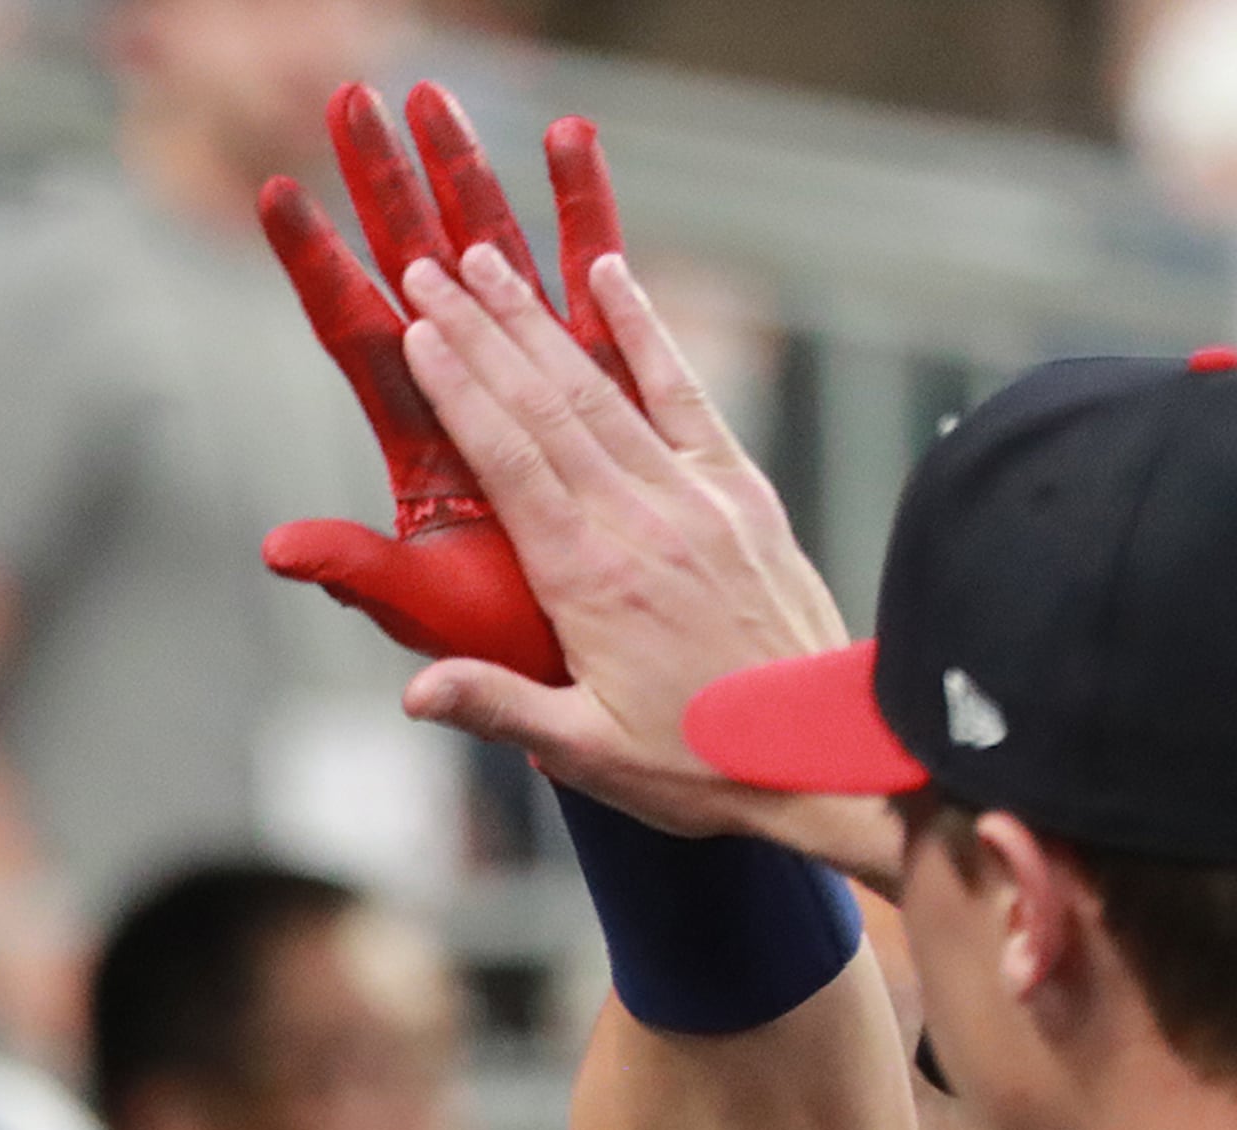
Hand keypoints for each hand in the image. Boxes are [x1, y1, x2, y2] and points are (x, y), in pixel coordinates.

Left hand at [260, 82, 636, 682]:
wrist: (603, 672)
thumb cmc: (507, 646)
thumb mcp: (425, 610)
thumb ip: (359, 575)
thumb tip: (278, 550)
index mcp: (416, 443)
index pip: (352, 333)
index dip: (318, 265)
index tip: (277, 194)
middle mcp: (466, 399)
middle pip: (414, 267)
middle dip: (385, 184)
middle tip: (354, 96)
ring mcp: (534, 381)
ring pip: (497, 252)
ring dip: (472, 176)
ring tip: (445, 97)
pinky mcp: (603, 380)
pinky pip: (591, 278)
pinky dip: (582, 210)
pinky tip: (572, 139)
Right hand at [390, 227, 903, 884]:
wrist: (824, 751)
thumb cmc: (697, 761)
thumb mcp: (585, 752)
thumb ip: (498, 708)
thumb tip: (412, 692)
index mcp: (589, 580)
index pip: (510, 460)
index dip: (460, 387)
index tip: (417, 328)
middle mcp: (641, 521)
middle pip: (546, 403)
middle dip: (482, 328)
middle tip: (429, 268)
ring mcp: (696, 497)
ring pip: (603, 386)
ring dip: (540, 318)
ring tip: (487, 261)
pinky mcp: (739, 491)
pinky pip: (684, 395)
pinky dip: (646, 332)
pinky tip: (611, 277)